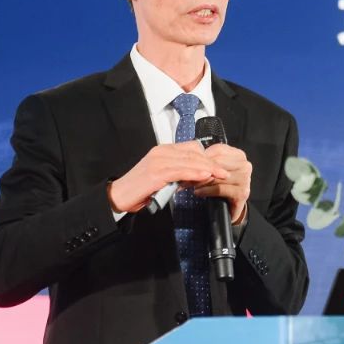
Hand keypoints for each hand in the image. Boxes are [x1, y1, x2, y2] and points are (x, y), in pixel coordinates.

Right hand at [108, 141, 228, 213]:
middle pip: (193, 152)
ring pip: (190, 160)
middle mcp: (161, 152)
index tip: (218, 166)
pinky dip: (195, 173)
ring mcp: (158, 161)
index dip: (207, 156)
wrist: (119, 196)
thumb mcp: (163, 177)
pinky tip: (205, 177)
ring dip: (207, 168)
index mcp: (163, 150)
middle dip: (211, 162)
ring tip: (220, 175)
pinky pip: (181, 170)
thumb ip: (179, 173)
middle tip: (224, 171)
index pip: (191, 147)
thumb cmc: (141, 188)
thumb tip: (197, 176)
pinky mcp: (156, 173)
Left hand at [193, 143, 252, 223]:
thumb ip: (208, 161)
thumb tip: (191, 158)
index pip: (218, 150)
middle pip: (217, 163)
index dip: (201, 156)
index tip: (188, 162)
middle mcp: (245, 165)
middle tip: (185, 175)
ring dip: (200, 181)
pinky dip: (206, 191)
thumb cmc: (223, 185)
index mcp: (239, 155)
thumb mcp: (216, 169)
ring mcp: (245, 179)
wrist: (232, 205)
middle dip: (199, 169)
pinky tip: (198, 192)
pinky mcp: (242, 192)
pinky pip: (219, 189)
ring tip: (190, 184)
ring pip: (217, 176)